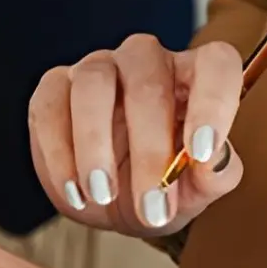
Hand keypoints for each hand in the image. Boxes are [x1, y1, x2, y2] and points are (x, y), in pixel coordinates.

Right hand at [28, 34, 246, 235]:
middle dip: (148, 151)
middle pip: (147, 83)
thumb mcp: (195, 191)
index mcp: (194, 75)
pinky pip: (51, 106)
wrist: (111, 202)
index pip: (216, 63)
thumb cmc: (162, 187)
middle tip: (150, 206)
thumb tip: (212, 160)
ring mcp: (96, 68)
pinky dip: (59, 154)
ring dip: (95, 144)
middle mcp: (146, 61)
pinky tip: (75, 191)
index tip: (200, 153)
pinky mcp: (54, 87)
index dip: (212, 102)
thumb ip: (214, 174)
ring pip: (92, 84)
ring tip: (103, 194)